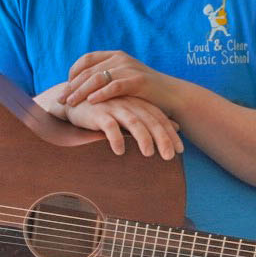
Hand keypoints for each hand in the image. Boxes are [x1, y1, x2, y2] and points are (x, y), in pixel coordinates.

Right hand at [36, 83, 183, 158]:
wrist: (74, 100)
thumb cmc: (105, 109)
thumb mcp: (130, 112)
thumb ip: (150, 118)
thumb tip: (176, 127)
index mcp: (138, 103)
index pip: (159, 118)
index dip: (170, 133)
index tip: (181, 150)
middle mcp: (128, 103)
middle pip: (150, 120)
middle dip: (162, 138)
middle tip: (171, 156)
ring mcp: (113, 107)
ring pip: (133, 122)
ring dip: (143, 138)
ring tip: (149, 154)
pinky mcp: (97, 113)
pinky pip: (109, 126)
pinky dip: (115, 138)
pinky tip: (120, 151)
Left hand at [62, 50, 181, 112]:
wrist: (172, 96)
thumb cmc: (143, 92)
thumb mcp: (122, 80)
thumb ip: (105, 79)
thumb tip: (80, 88)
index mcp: (114, 56)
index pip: (86, 59)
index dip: (73, 73)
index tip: (65, 88)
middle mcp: (120, 59)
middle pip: (88, 70)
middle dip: (72, 86)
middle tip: (61, 100)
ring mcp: (129, 68)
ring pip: (98, 78)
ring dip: (81, 91)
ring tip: (70, 103)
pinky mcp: (138, 81)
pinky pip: (115, 86)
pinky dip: (101, 94)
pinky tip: (91, 102)